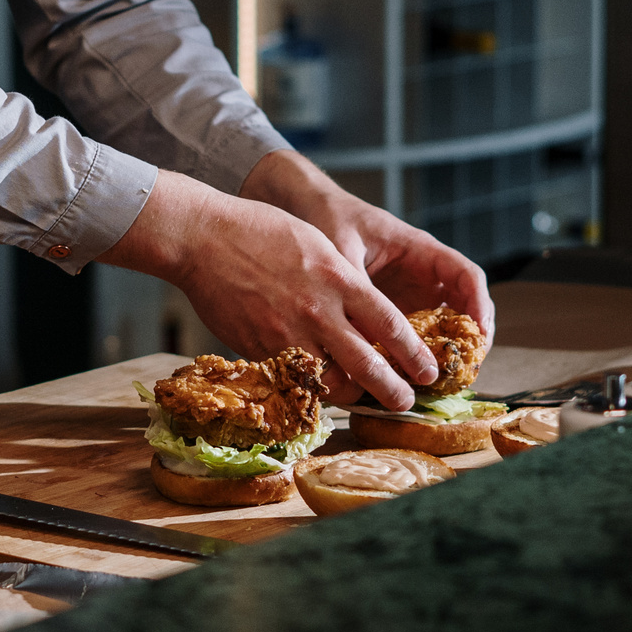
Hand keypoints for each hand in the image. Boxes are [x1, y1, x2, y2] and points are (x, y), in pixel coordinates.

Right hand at [97, 170, 439, 410]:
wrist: (204, 237)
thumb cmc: (260, 231)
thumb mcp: (316, 244)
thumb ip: (342, 280)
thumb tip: (361, 313)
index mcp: (340, 279)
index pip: (391, 327)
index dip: (414, 355)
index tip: (428, 370)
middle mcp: (319, 312)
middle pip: (369, 366)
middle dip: (394, 390)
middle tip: (406, 401)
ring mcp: (288, 334)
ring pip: (332, 384)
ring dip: (351, 396)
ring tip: (360, 399)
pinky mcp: (259, 350)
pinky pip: (294, 381)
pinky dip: (310, 389)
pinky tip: (317, 390)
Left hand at [239, 149, 495, 385]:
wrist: (306, 213)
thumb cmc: (330, 221)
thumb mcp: (342, 248)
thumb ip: (355, 284)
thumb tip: (363, 330)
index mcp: (421, 251)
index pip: (466, 275)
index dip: (479, 304)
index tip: (480, 332)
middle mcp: (422, 275)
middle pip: (464, 307)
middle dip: (470, 338)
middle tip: (466, 370)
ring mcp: (409, 295)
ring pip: (441, 326)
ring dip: (445, 352)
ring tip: (441, 381)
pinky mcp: (390, 312)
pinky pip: (412, 335)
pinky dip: (414, 355)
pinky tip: (405, 376)